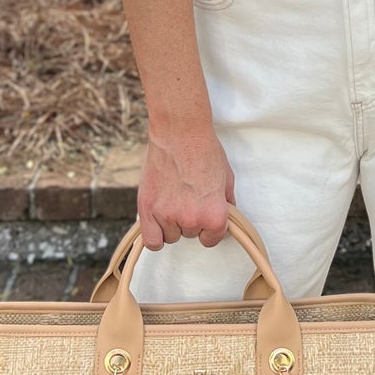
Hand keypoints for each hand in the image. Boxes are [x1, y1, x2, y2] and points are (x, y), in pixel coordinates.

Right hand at [138, 127, 235, 248]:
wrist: (180, 133)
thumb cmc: (204, 150)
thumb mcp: (227, 178)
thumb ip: (227, 203)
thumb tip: (226, 217)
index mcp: (215, 215)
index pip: (212, 238)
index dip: (209, 227)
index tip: (204, 215)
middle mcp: (191, 220)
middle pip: (190, 235)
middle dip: (189, 219)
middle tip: (187, 196)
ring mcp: (167, 216)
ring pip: (170, 236)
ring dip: (171, 223)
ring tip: (172, 199)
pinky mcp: (147, 209)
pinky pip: (151, 241)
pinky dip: (155, 234)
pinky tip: (158, 222)